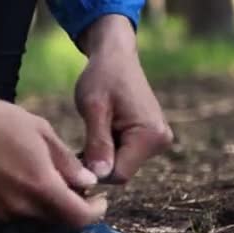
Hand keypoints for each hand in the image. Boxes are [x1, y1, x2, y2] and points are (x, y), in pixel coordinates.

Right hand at [0, 78, 106, 227]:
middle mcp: (21, 207)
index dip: (94, 212)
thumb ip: (67, 162)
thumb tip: (87, 181)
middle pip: (55, 219)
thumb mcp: (41, 132)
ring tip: (36, 173)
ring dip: (41, 200)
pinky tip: (11, 174)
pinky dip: (18, 198)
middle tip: (71, 182)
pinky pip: (9, 209)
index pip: (78, 218)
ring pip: (31, 214)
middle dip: (68, 204)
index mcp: (41, 188)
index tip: (98, 199)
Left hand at [76, 15, 172, 182]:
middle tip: (76, 144)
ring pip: (120, 166)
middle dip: (97, 164)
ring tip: (88, 134)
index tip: (73, 157)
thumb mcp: (94, 108)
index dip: (93, 171)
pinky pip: (123, 157)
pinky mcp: (149, 140)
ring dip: (101, 157)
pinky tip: (96, 136)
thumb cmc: (102, 77)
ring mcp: (156, 142)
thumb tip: (100, 175)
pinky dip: (107, 151)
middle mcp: (160, 142)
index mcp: (150, 135)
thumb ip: (98, 143)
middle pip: (120, 173)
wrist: (115, 57)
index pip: (118, 175)